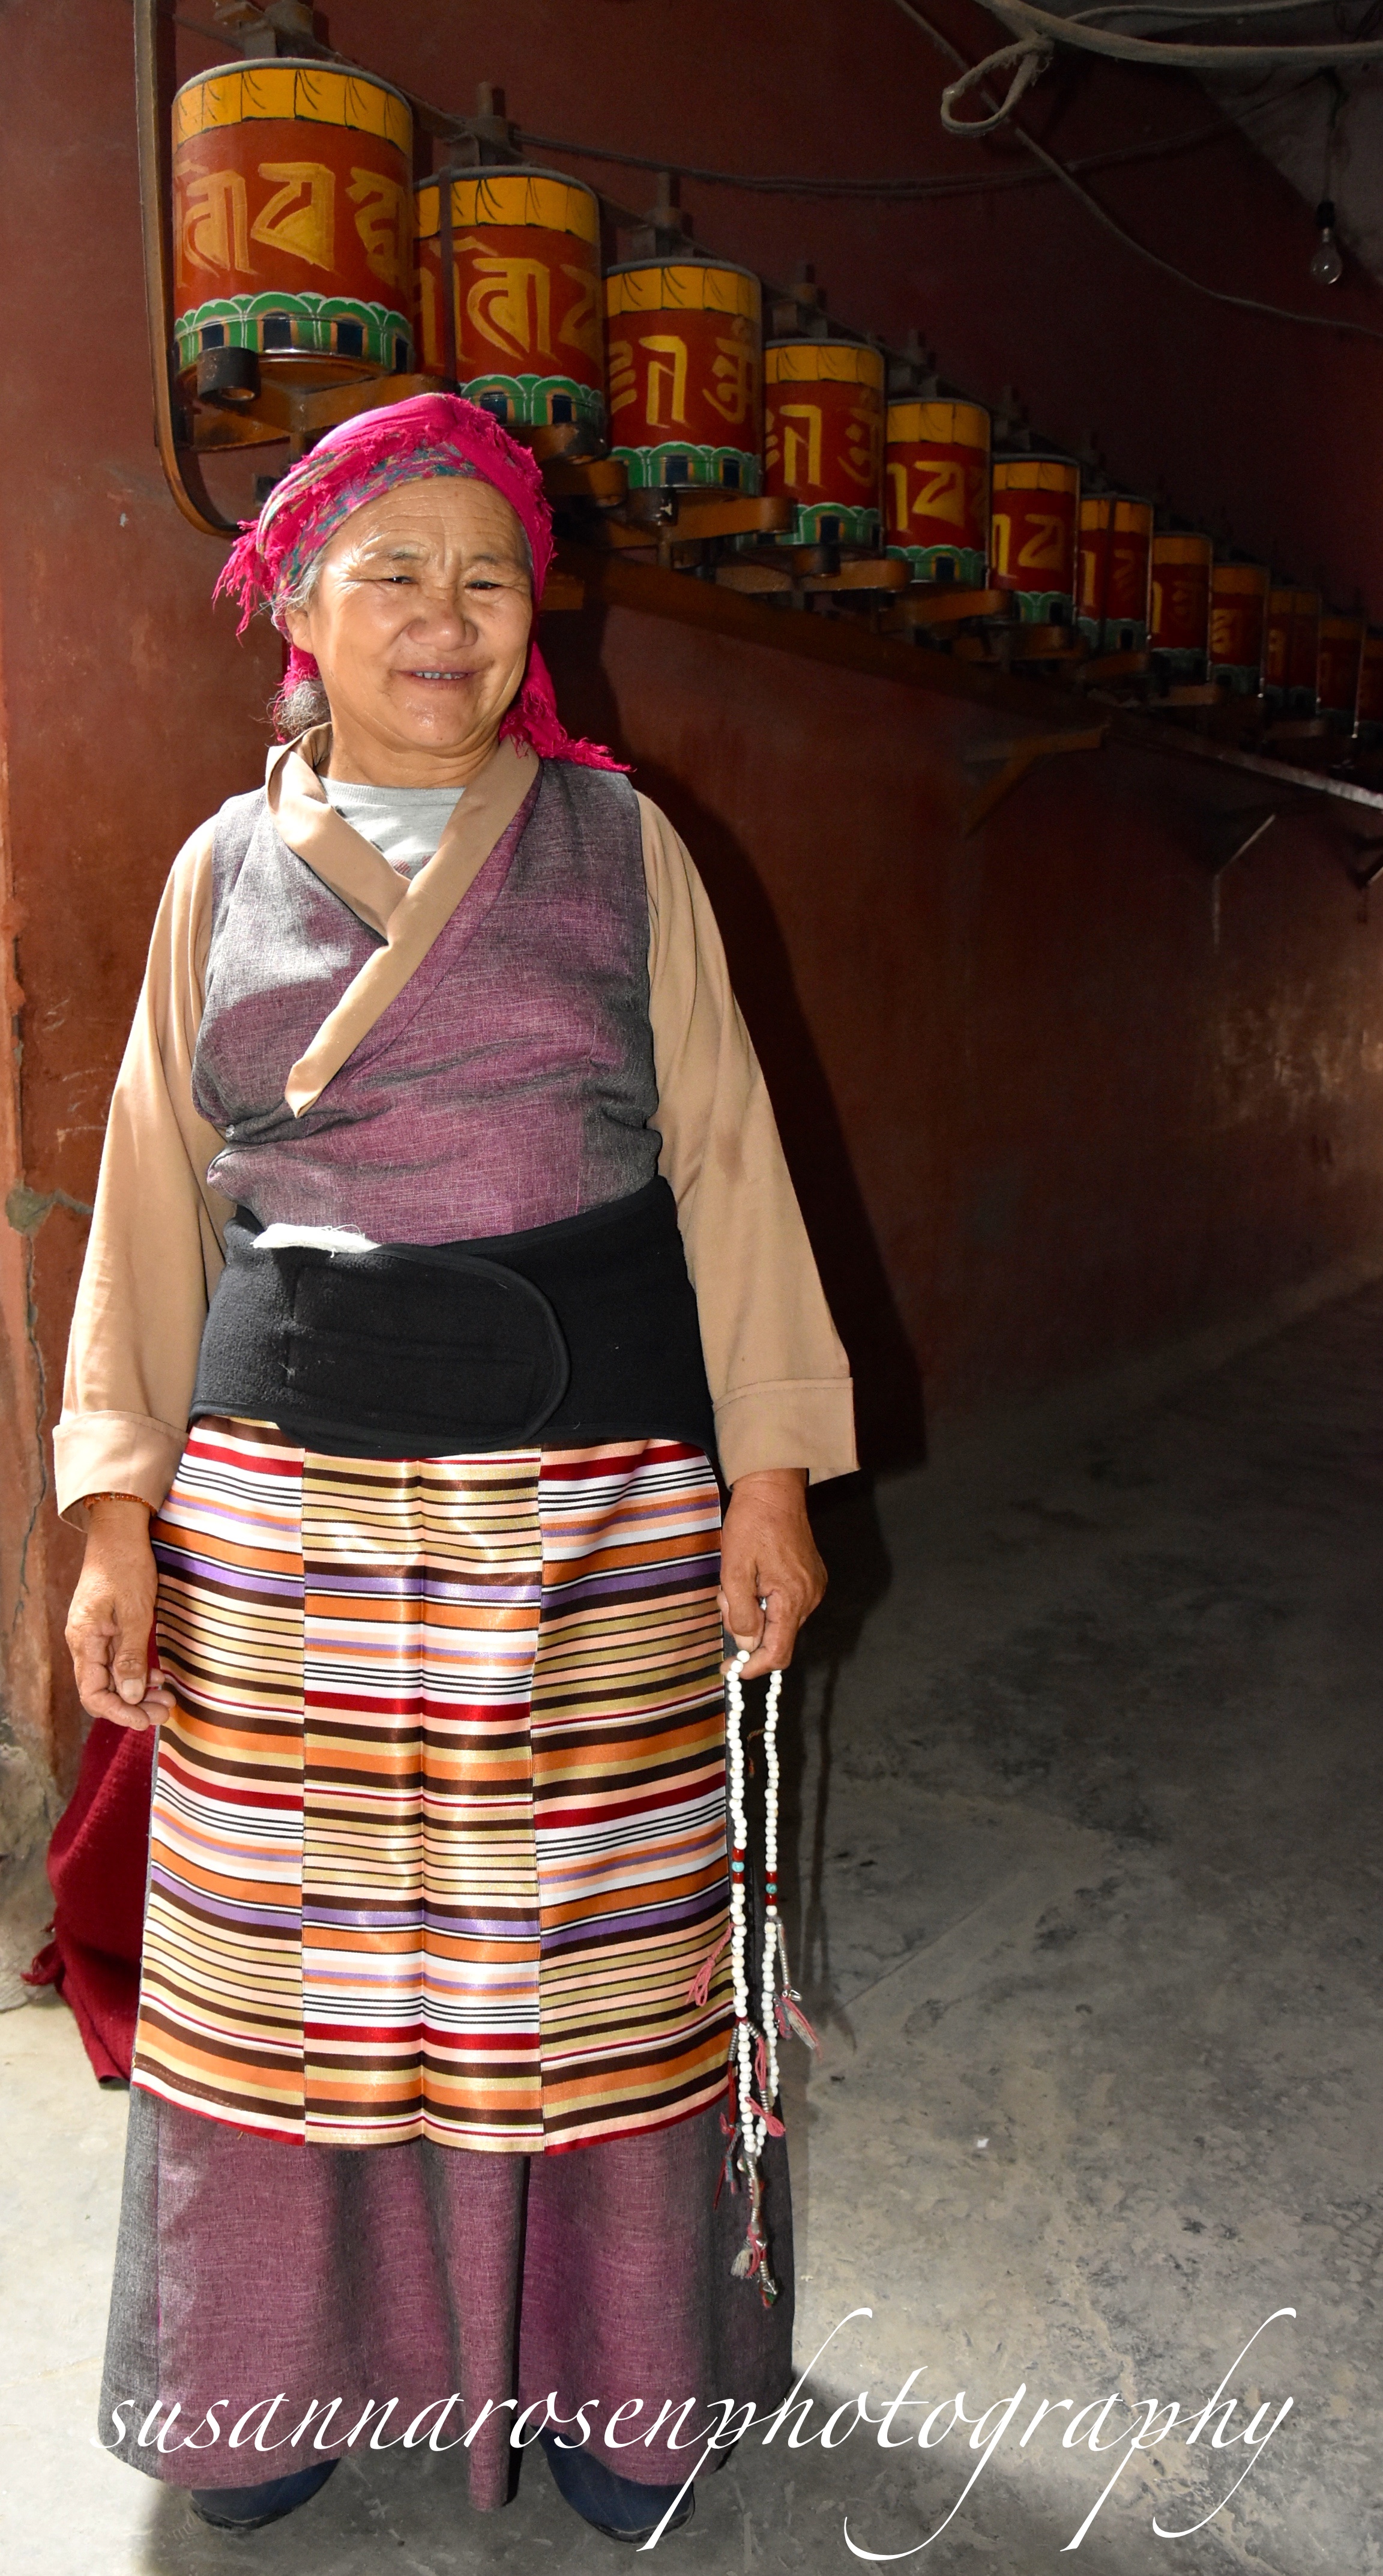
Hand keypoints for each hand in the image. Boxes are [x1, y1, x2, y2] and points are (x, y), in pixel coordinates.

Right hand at [64, 1499, 171, 1729]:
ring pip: (112, 1678)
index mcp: (84, 1640)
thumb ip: (131, 1656)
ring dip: (137, 1692)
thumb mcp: (134, 1613)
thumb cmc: (126, 1567)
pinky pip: (117, 1661)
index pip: (93, 1693)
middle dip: (132, 1706)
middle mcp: (85, 1642)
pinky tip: (157, 1677)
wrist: (119, 1533)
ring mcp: (95, 1636)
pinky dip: (136, 1673)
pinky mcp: (108, 1628)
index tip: (146, 1720)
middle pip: (102, 1690)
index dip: (118, 1712)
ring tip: (165, 1699)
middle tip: (165, 1711)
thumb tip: (131, 1697)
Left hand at [718, 1468, 825, 1680]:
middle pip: (778, 1637)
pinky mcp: (810, 1577)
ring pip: (780, 1620)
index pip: (779, 1653)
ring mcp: (813, 1586)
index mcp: (793, 1598)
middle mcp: (810, 1597)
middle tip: (726, 1600)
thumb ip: (741, 1612)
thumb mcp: (734, 1569)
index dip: (754, 1668)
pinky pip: (786, 1604)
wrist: (773, 1489)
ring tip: (737, 1581)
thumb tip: (746, 1644)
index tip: (731, 1670)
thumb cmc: (752, 1524)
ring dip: (754, 1612)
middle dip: (748, 1629)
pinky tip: (752, 1577)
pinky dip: (765, 1601)